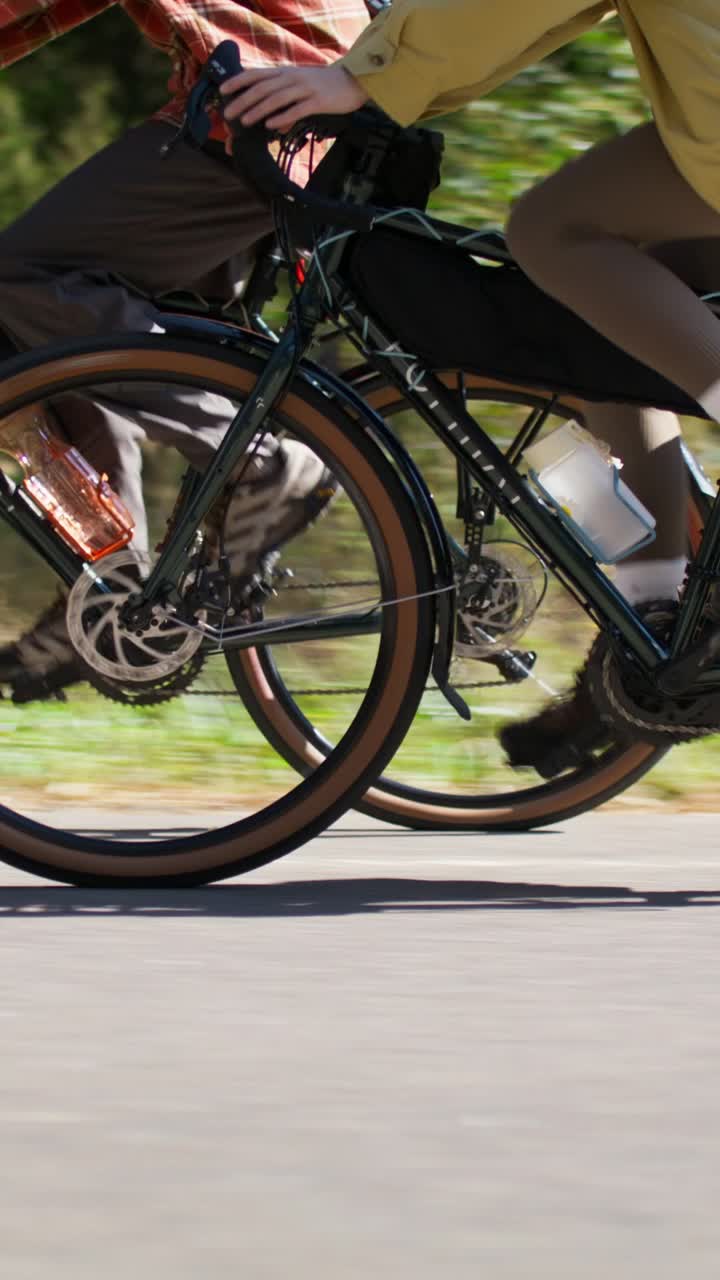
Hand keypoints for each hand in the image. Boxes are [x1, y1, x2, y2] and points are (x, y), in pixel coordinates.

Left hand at [221, 65, 368, 131]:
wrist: (353, 82)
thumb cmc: (325, 87)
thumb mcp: (302, 89)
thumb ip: (286, 104)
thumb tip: (274, 126)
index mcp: (286, 73)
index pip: (257, 75)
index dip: (239, 81)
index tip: (223, 91)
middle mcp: (292, 78)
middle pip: (262, 88)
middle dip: (243, 100)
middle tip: (228, 114)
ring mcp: (305, 88)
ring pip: (276, 98)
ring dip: (258, 110)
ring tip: (244, 121)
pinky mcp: (317, 101)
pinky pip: (297, 109)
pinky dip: (282, 117)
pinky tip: (271, 126)